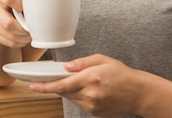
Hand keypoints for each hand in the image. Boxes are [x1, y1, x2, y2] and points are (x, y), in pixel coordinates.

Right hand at [0, 0, 31, 47]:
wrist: (4, 10)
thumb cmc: (17, 1)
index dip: (21, 6)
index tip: (28, 9)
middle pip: (7, 22)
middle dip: (23, 28)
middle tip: (32, 29)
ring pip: (8, 33)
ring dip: (22, 37)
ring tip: (30, 34)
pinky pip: (7, 41)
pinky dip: (18, 42)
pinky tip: (24, 38)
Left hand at [29, 54, 144, 116]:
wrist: (138, 92)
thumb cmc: (122, 73)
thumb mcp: (102, 59)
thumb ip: (82, 62)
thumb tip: (66, 67)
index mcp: (91, 78)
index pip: (61, 84)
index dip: (45, 86)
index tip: (33, 85)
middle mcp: (90, 94)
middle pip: (64, 91)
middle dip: (56, 85)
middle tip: (49, 79)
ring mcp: (92, 105)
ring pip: (71, 98)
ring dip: (68, 90)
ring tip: (80, 81)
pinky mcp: (95, 113)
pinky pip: (80, 103)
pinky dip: (78, 96)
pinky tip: (88, 89)